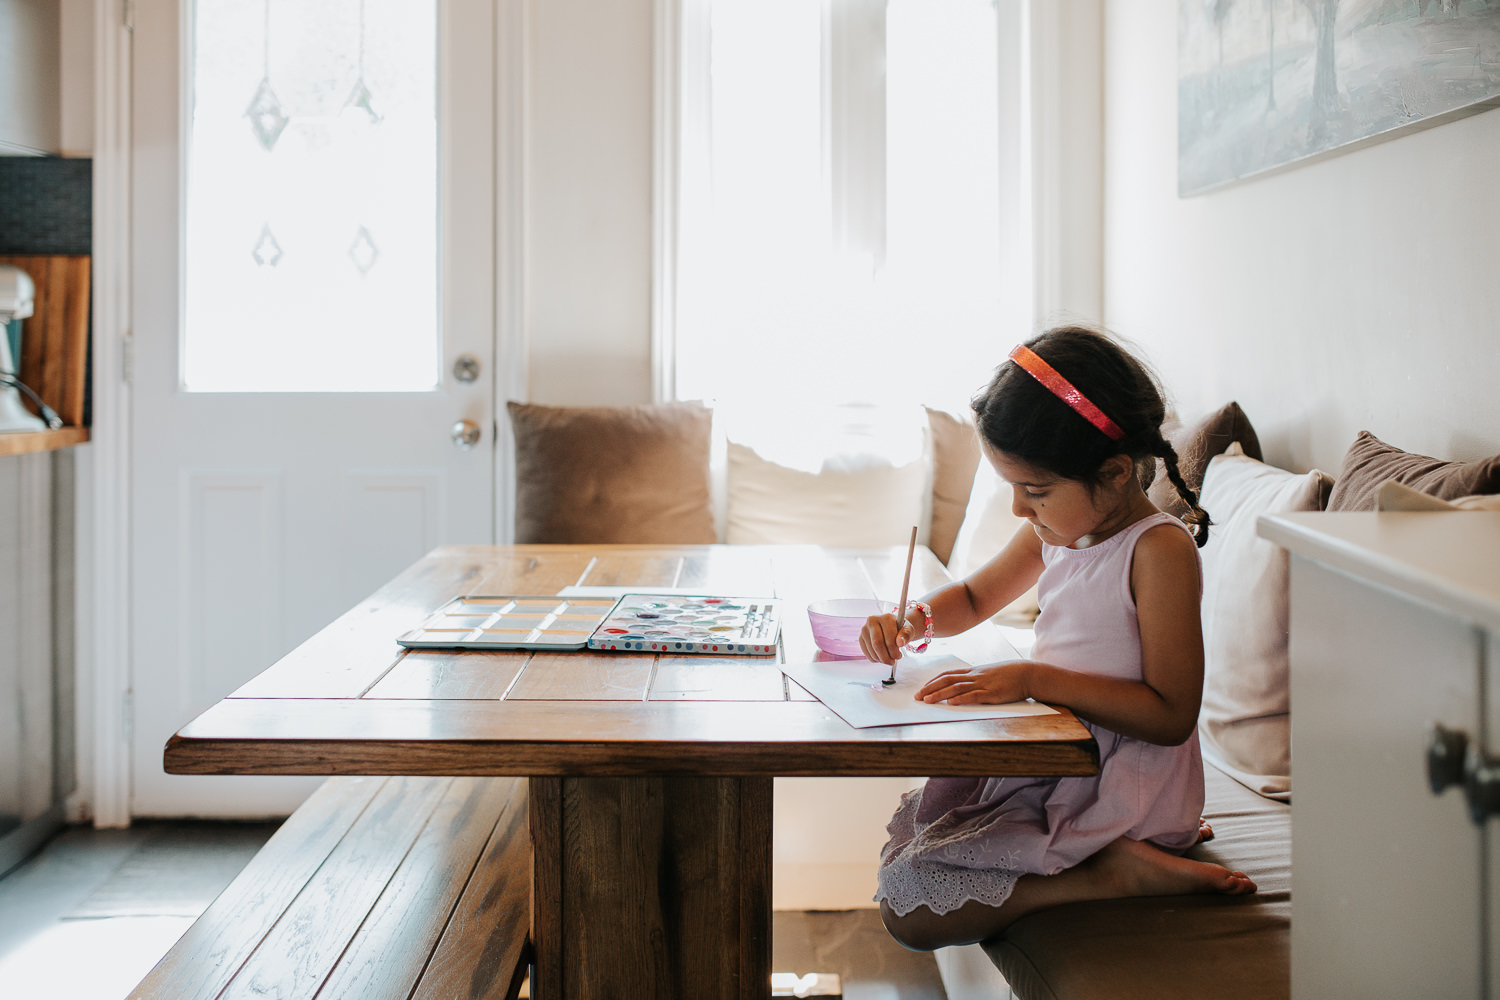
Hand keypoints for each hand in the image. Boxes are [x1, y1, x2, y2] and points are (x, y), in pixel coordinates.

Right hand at [859, 611, 912, 665]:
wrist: (891, 626)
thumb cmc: (900, 628)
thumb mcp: (908, 629)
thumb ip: (906, 634)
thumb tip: (900, 643)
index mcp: (886, 617)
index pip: (888, 638)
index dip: (894, 651)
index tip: (899, 656)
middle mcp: (872, 621)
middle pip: (877, 644)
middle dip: (886, 657)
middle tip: (892, 662)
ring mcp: (865, 629)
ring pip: (872, 650)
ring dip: (881, 659)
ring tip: (889, 659)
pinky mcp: (861, 637)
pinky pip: (866, 653)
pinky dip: (875, 659)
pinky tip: (881, 657)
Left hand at [916, 661, 1032, 704]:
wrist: (1027, 673)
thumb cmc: (1008, 675)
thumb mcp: (988, 674)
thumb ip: (974, 679)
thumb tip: (961, 687)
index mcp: (973, 671)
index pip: (947, 675)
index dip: (933, 681)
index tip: (922, 688)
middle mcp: (974, 676)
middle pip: (947, 681)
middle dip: (930, 688)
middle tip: (917, 697)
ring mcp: (983, 684)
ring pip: (957, 688)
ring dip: (940, 694)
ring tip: (927, 701)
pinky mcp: (993, 694)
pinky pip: (974, 696)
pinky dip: (961, 699)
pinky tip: (951, 703)